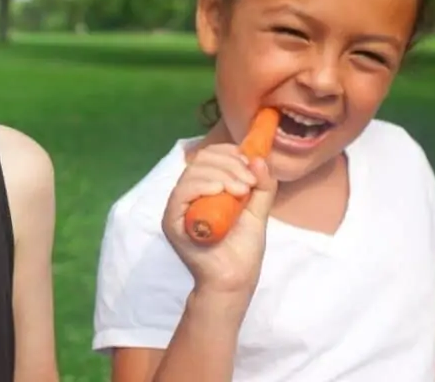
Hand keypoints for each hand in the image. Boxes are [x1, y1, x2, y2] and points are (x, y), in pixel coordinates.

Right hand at [161, 143, 278, 298]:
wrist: (233, 280)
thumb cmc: (243, 250)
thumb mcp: (258, 211)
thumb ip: (262, 186)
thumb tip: (259, 158)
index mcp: (205, 189)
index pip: (210, 157)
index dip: (229, 154)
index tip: (250, 165)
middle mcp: (188, 194)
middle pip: (202, 160)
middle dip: (230, 165)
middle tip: (249, 183)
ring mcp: (178, 207)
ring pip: (193, 173)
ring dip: (221, 175)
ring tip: (241, 191)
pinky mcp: (172, 220)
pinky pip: (181, 193)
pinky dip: (201, 186)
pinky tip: (219, 192)